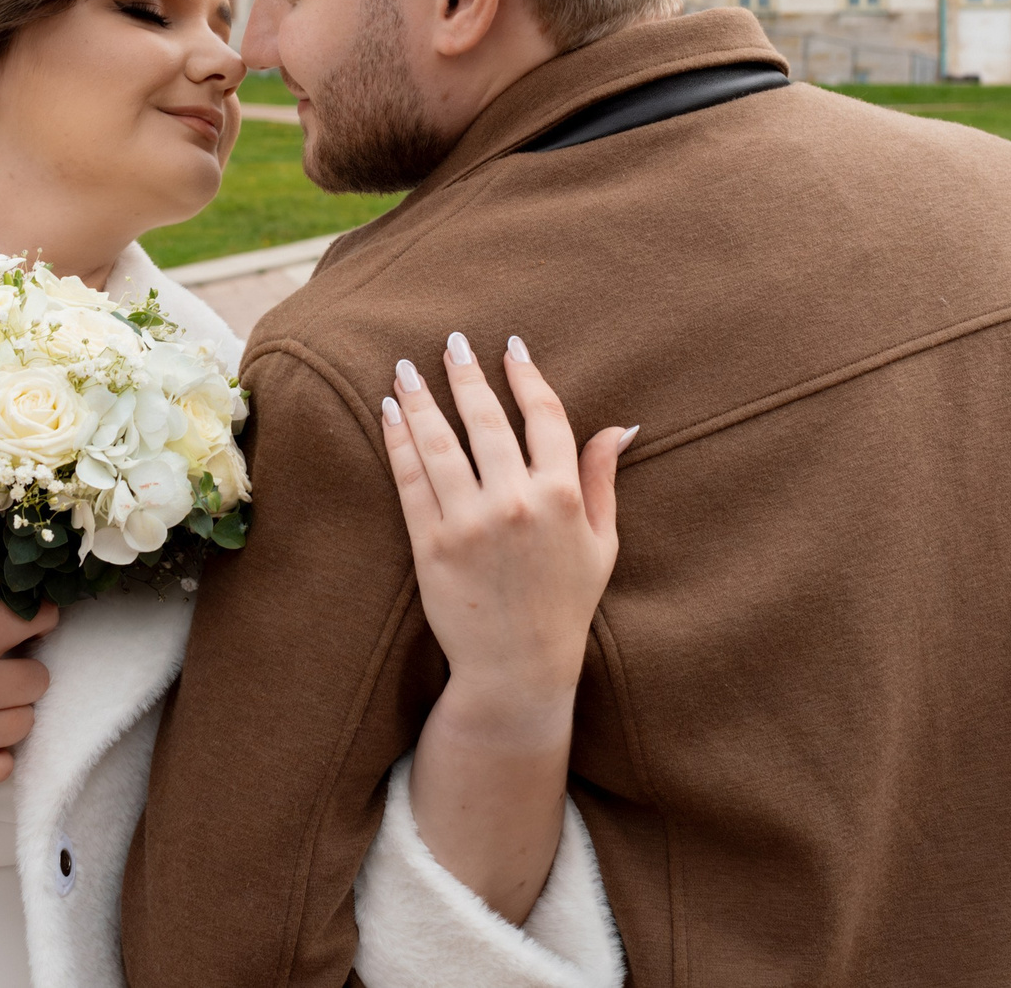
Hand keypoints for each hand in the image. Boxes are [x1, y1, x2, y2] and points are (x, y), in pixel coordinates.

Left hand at [382, 333, 629, 736]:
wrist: (517, 669)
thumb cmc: (565, 605)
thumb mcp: (601, 543)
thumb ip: (602, 479)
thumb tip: (620, 426)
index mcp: (561, 497)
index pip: (544, 417)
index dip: (526, 376)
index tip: (510, 347)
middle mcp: (515, 503)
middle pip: (486, 420)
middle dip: (466, 374)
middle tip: (451, 341)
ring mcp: (469, 523)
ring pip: (440, 443)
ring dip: (421, 399)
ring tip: (405, 369)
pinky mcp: (430, 545)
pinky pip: (410, 480)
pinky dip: (399, 442)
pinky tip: (391, 414)